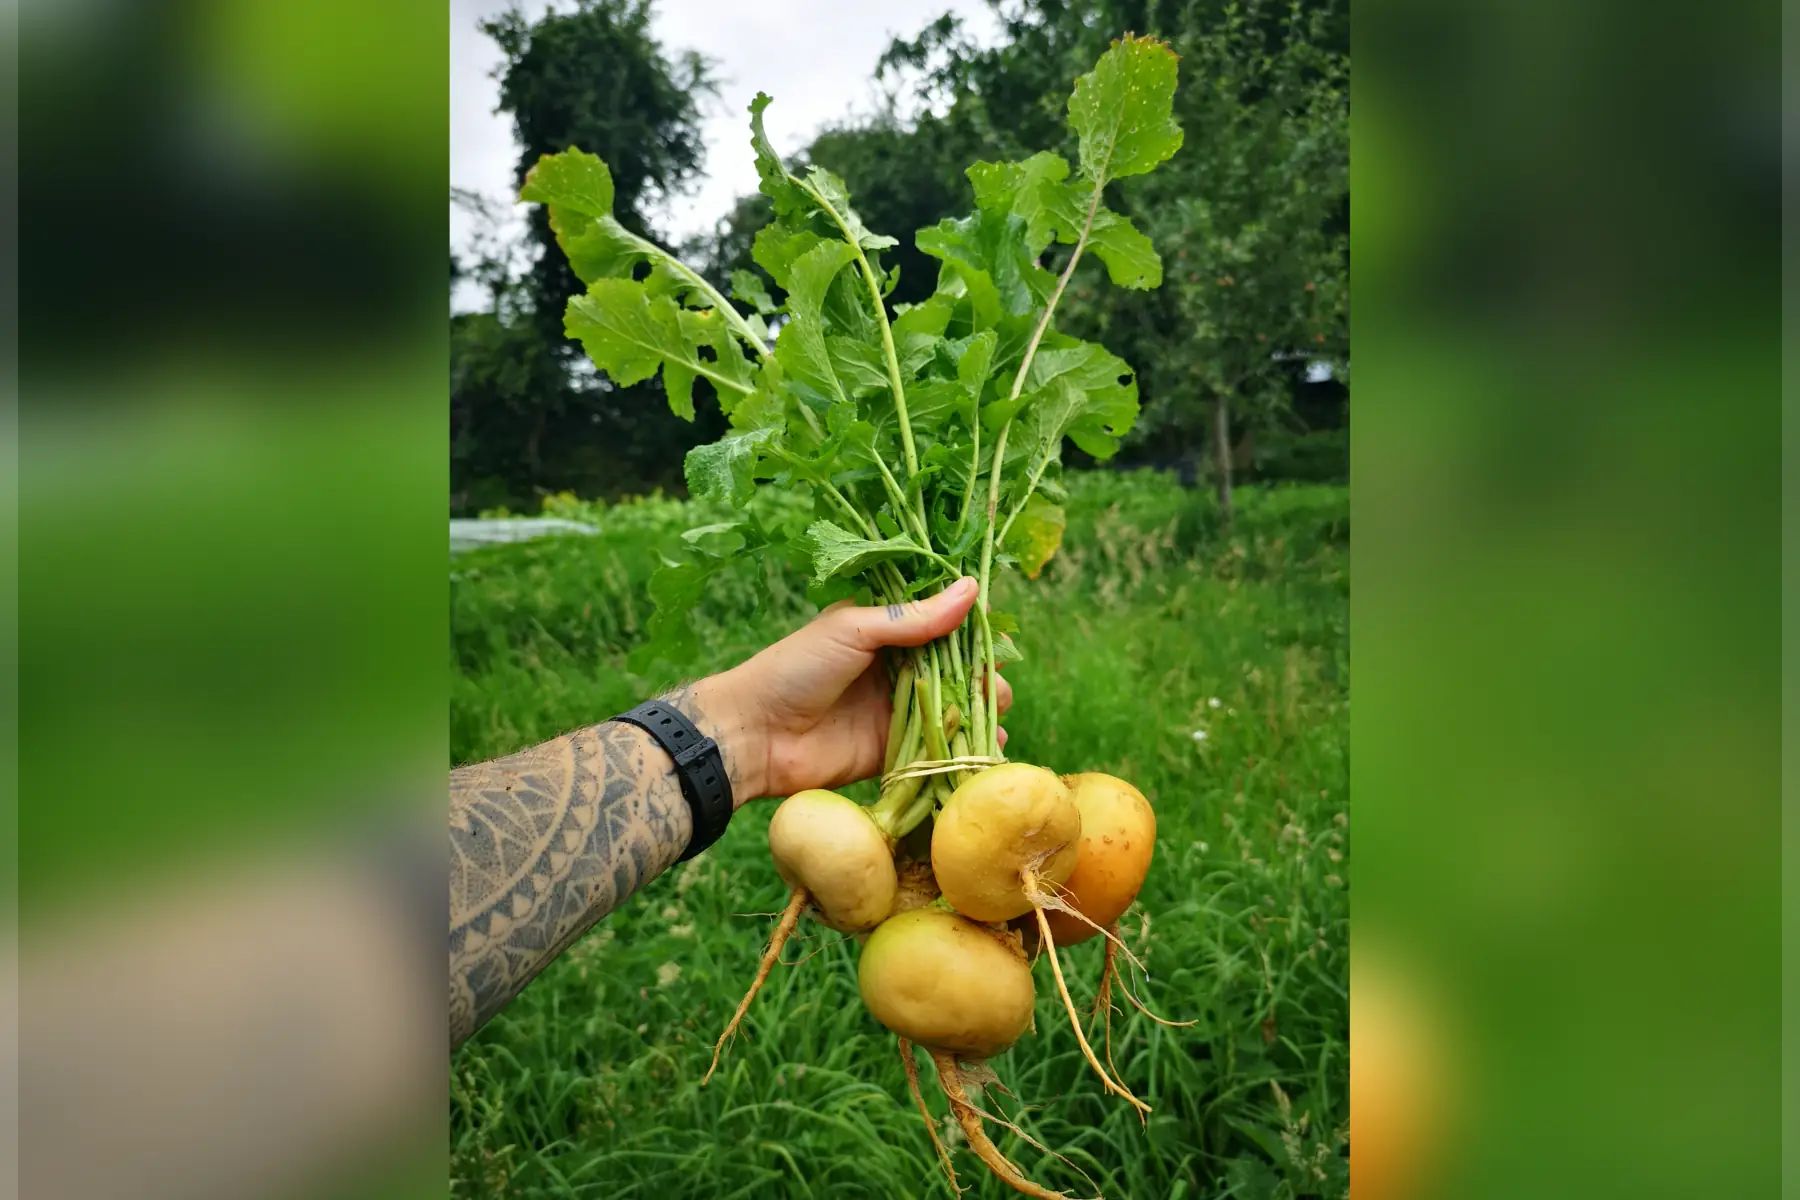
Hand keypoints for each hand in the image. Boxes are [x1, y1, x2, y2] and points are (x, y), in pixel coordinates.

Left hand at [694, 577, 1012, 803]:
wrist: (755, 734)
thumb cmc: (796, 668)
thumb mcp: (854, 630)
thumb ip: (913, 617)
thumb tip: (972, 588)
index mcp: (885, 630)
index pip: (941, 624)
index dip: (971, 630)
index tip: (998, 637)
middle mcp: (895, 667)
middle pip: (953, 668)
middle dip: (980, 675)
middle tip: (992, 684)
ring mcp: (894, 710)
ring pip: (950, 707)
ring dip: (977, 711)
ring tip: (993, 713)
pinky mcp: (892, 751)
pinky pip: (935, 748)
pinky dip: (962, 749)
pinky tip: (987, 747)